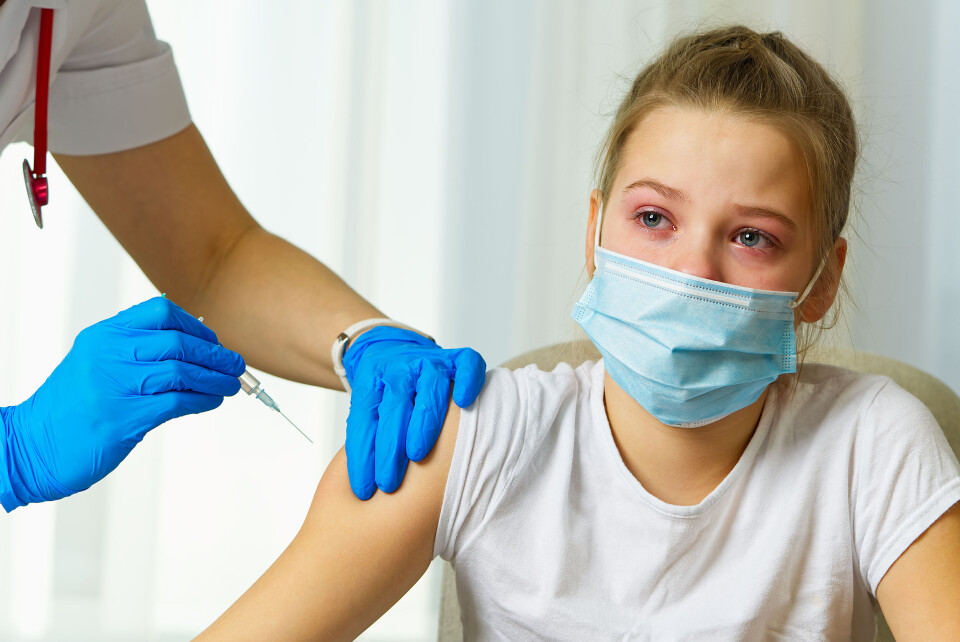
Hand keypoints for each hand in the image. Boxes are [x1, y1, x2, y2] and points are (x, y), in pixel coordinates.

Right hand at [0, 297, 244, 511]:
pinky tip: (212, 402)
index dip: (196, 326)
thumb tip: (194, 345)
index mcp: (104, 336)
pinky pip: (176, 402)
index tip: (213, 341)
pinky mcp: (121, 418)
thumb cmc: (72, 409)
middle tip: (235, 365)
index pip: (161, 312)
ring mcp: (114, 386)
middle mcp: (108, 354)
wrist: (31, 447)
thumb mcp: (97, 365)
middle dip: (215, 353)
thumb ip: (137, 351)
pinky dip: (202, 400)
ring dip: (215, 378)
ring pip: (181, 371)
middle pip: (178, 341)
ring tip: (231, 385)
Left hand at [342, 326, 485, 499]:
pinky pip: (467, 364)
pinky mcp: (455, 357)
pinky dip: (468, 381)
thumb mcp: (364, 408)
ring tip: (417, 455)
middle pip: (394, 407)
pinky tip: (464, 402)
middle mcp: (399, 367)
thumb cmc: (381, 393)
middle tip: (389, 483)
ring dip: (424, 421)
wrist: (391, 348)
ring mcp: (428, 360)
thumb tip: (360, 489)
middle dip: (389, 448)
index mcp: (371, 378)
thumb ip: (365, 437)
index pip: (365, 420)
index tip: (365, 489)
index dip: (363, 456)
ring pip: (430, 386)